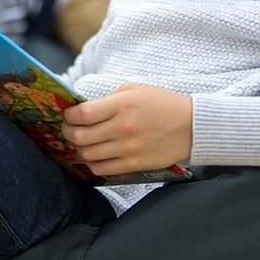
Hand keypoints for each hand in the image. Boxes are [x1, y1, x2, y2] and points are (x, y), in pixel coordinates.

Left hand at [61, 84, 191, 176]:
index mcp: (122, 105)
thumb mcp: (134, 90)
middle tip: (69, 129)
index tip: (68, 115)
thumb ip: (108, 99)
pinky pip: (102, 169)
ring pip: (88, 154)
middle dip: (68, 132)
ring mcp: (128, 149)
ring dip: (80, 148)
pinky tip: (97, 155)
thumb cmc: (162, 104)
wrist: (191, 127)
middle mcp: (123, 128)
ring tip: (84, 142)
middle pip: (80, 136)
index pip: (83, 114)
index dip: (69, 116)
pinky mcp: (134, 165)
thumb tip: (83, 110)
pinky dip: (93, 162)